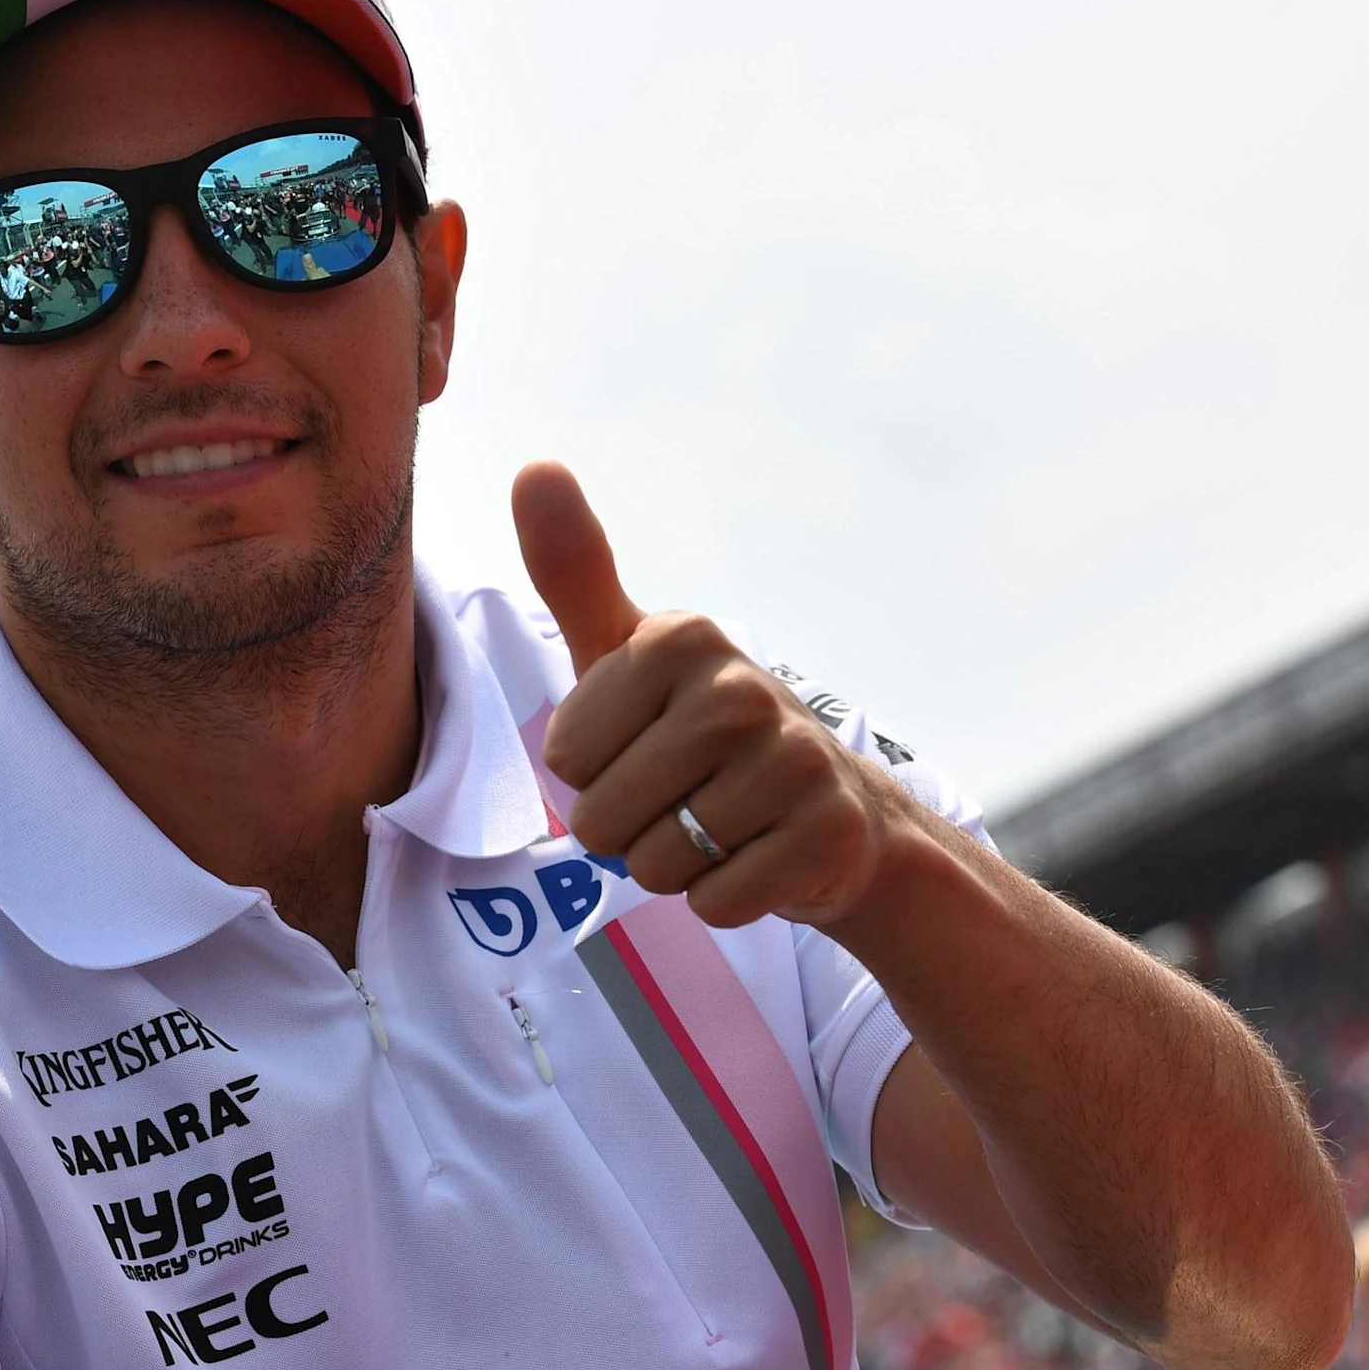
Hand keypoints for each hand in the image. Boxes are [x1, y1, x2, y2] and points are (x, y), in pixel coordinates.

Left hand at [512, 461, 917, 930]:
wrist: (833, 811)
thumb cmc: (699, 729)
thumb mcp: (629, 651)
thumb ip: (575, 570)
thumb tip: (534, 466)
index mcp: (679, 639)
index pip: (567, 758)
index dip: (595, 772)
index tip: (644, 748)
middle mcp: (741, 689)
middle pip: (603, 820)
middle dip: (630, 830)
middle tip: (682, 799)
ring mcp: (794, 762)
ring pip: (657, 866)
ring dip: (677, 866)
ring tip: (720, 826)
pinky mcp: (825, 835)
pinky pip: (715, 903)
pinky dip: (724, 897)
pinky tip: (757, 859)